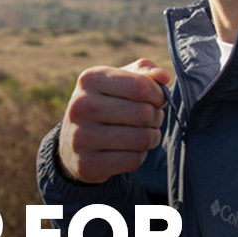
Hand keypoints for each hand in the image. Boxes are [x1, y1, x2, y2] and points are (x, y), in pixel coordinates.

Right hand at [58, 59, 170, 183]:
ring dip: (152, 137)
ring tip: (144, 133)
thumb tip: (163, 77)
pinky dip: (139, 156)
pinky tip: (130, 150)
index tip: (158, 99)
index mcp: (90, 79)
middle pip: (143, 113)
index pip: (140, 86)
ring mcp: (79, 137)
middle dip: (156, 116)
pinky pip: (133, 161)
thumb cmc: (108, 103)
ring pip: (141, 139)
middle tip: (151, 118)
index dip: (158, 94)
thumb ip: (146, 72)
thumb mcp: (122, 80)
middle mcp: (80, 106)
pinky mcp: (86, 164)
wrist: (74, 142)